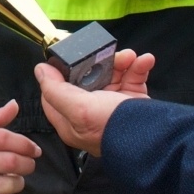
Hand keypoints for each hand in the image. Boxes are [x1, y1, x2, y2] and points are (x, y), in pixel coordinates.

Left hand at [34, 49, 155, 156]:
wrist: (153, 141)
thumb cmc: (111, 127)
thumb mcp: (78, 108)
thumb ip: (55, 89)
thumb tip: (39, 70)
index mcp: (71, 120)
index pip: (56, 94)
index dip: (59, 75)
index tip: (67, 58)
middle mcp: (90, 114)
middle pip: (86, 79)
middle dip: (98, 62)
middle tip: (107, 52)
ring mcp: (112, 108)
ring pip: (111, 76)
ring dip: (122, 62)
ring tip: (130, 56)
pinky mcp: (132, 103)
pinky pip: (132, 79)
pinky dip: (138, 68)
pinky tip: (145, 60)